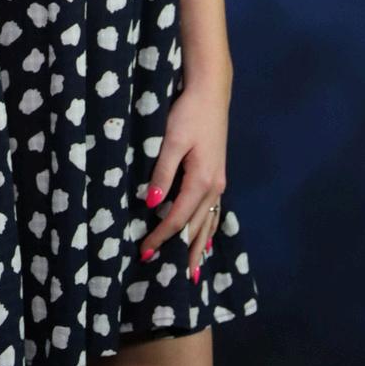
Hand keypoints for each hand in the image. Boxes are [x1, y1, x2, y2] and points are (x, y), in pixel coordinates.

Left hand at [137, 75, 231, 283]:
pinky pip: (213, 210)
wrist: (211, 91)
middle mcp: (214, 187)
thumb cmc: (188, 113)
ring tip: (193, 269)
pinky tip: (205, 237)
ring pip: (209, 222)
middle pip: (196, 227)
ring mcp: (219, 181)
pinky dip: (208, 228)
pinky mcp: (218, 173)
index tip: (144, 253)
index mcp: (201, 181)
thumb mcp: (170, 140)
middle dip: (181, 249)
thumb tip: (153, 205)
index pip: (177, 219)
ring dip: (198, 245)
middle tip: (169, 274)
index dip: (160, 238)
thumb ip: (162, 173)